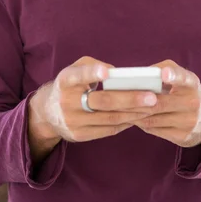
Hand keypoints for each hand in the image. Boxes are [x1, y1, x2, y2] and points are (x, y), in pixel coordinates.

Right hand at [29, 56, 157, 143]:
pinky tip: (140, 116)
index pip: (77, 76)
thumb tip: (119, 74)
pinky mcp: (79, 135)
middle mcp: (66, 102)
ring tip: (153, 107)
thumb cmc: (70, 84)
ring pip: (109, 118)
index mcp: (65, 81)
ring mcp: (72, 121)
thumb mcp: (75, 69)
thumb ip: (94, 66)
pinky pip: (107, 130)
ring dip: (134, 113)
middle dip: (130, 99)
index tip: (106, 72)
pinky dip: (126, 123)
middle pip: (102, 101)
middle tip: (152, 97)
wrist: (48, 113)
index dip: (92, 73)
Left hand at [125, 60, 200, 147]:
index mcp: (191, 83)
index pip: (183, 77)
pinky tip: (131, 118)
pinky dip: (140, 123)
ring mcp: (188, 121)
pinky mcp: (182, 137)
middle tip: (116, 98)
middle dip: (135, 101)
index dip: (173, 75)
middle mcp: (192, 102)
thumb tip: (136, 76)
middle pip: (158, 102)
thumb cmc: (186, 92)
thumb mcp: (182, 78)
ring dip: (133, 114)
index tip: (164, 74)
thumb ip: (162, 71)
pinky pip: (154, 129)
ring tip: (117, 109)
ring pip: (153, 118)